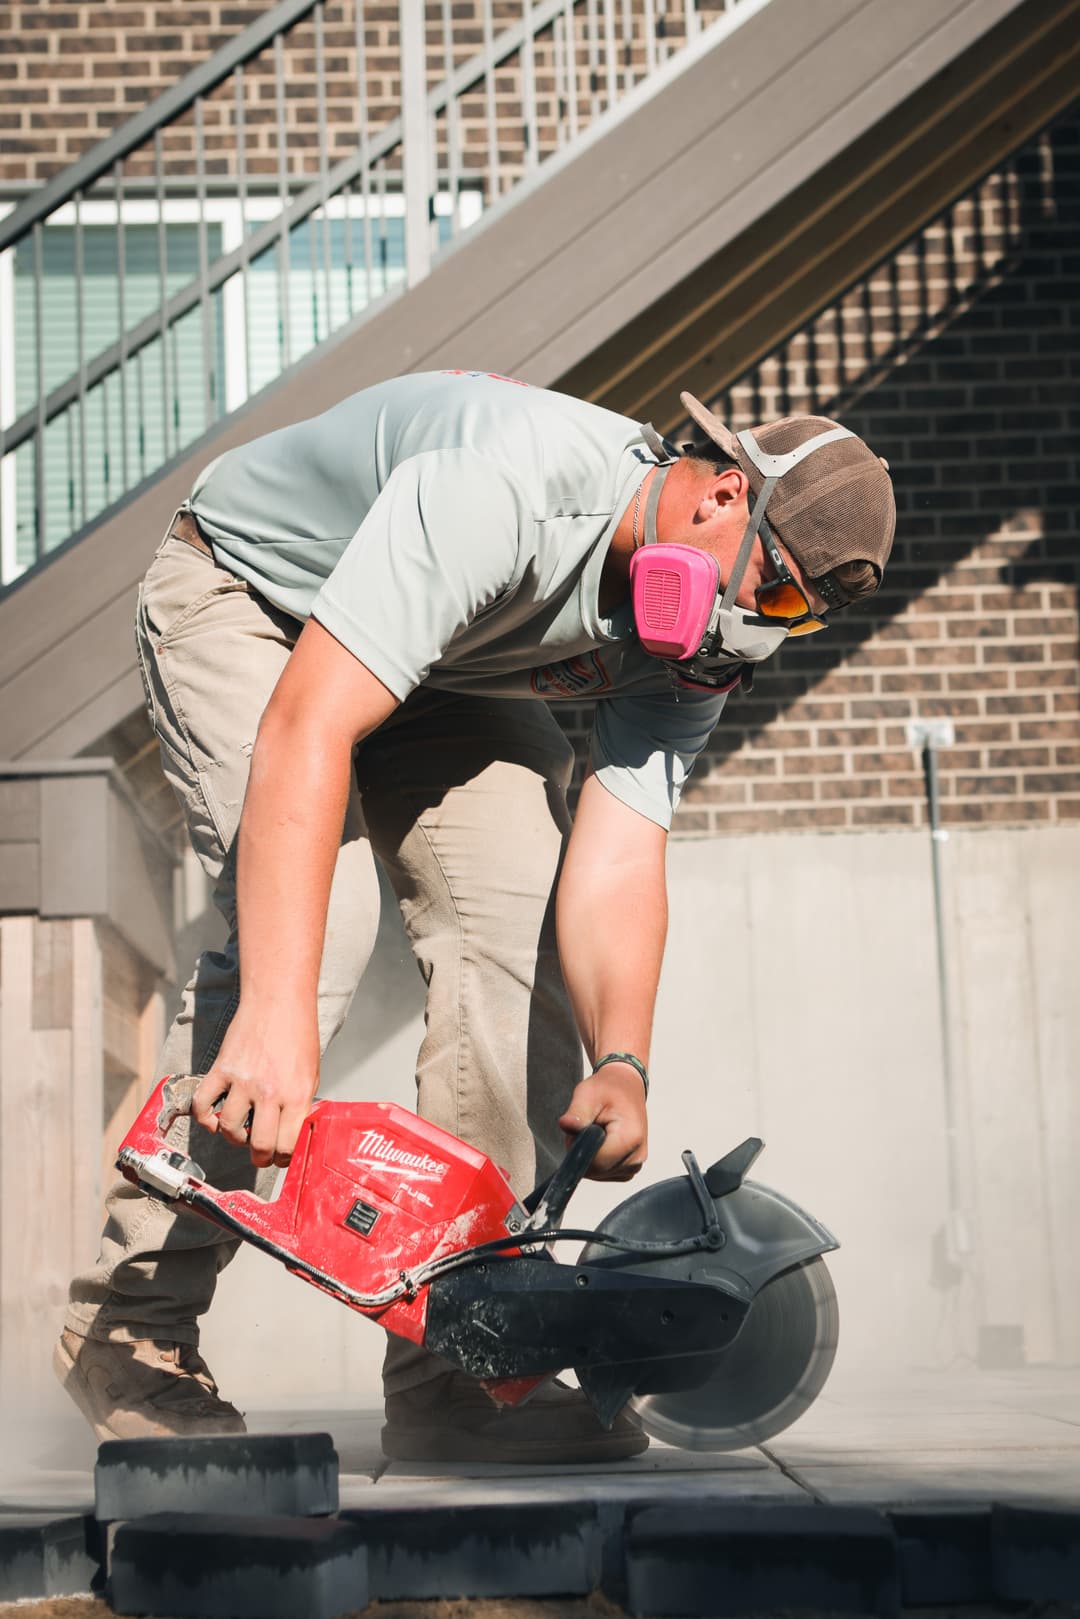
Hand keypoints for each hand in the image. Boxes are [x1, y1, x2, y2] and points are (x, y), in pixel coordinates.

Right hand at [191, 1010, 319, 1168]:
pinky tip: (214, 1118)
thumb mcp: (311, 1073)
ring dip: (234, 1138)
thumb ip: (301, 1104)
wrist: (278, 1000)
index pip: (286, 1145)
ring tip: (241, 1131)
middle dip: (260, 1158)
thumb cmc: (299, 1034)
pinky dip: (205, 1118)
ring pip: (229, 1129)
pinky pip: (203, 1105)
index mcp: (297, 1094)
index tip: (280, 1157)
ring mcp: (243, 1081)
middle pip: (258, 1145)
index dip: (282, 1158)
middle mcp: (269, 1092)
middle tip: (260, 1154)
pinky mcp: (222, 1069)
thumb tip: (292, 1133)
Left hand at [558, 1062, 647, 1180]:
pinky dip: (597, 1159)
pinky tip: (602, 1141)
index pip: (595, 1163)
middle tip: (585, 1126)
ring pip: (597, 1173)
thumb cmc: (607, 1089)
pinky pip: (603, 1173)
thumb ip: (577, 1112)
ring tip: (596, 1130)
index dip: (578, 1149)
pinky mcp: (630, 1169)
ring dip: (589, 1155)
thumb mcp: (588, 1093)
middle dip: (582, 1152)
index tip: (579, 1129)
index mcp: (630, 1139)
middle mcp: (637, 1157)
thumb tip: (566, 1125)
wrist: (626, 1088)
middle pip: (595, 1170)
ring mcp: (635, 1166)